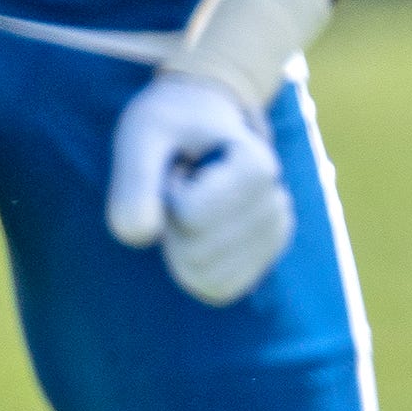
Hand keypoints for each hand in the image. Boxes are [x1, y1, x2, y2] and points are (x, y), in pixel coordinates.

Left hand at [106, 69, 293, 305]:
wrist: (200, 122)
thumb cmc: (168, 127)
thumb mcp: (141, 136)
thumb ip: (134, 182)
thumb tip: (139, 236)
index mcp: (258, 167)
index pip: (188, 216)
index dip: (164, 190)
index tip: (178, 162)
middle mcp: (277, 205)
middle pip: (195, 252)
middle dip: (168, 221)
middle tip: (179, 183)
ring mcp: (274, 236)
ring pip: (203, 275)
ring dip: (178, 241)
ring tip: (190, 200)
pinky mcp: (262, 260)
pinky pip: (215, 288)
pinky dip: (189, 266)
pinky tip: (197, 227)